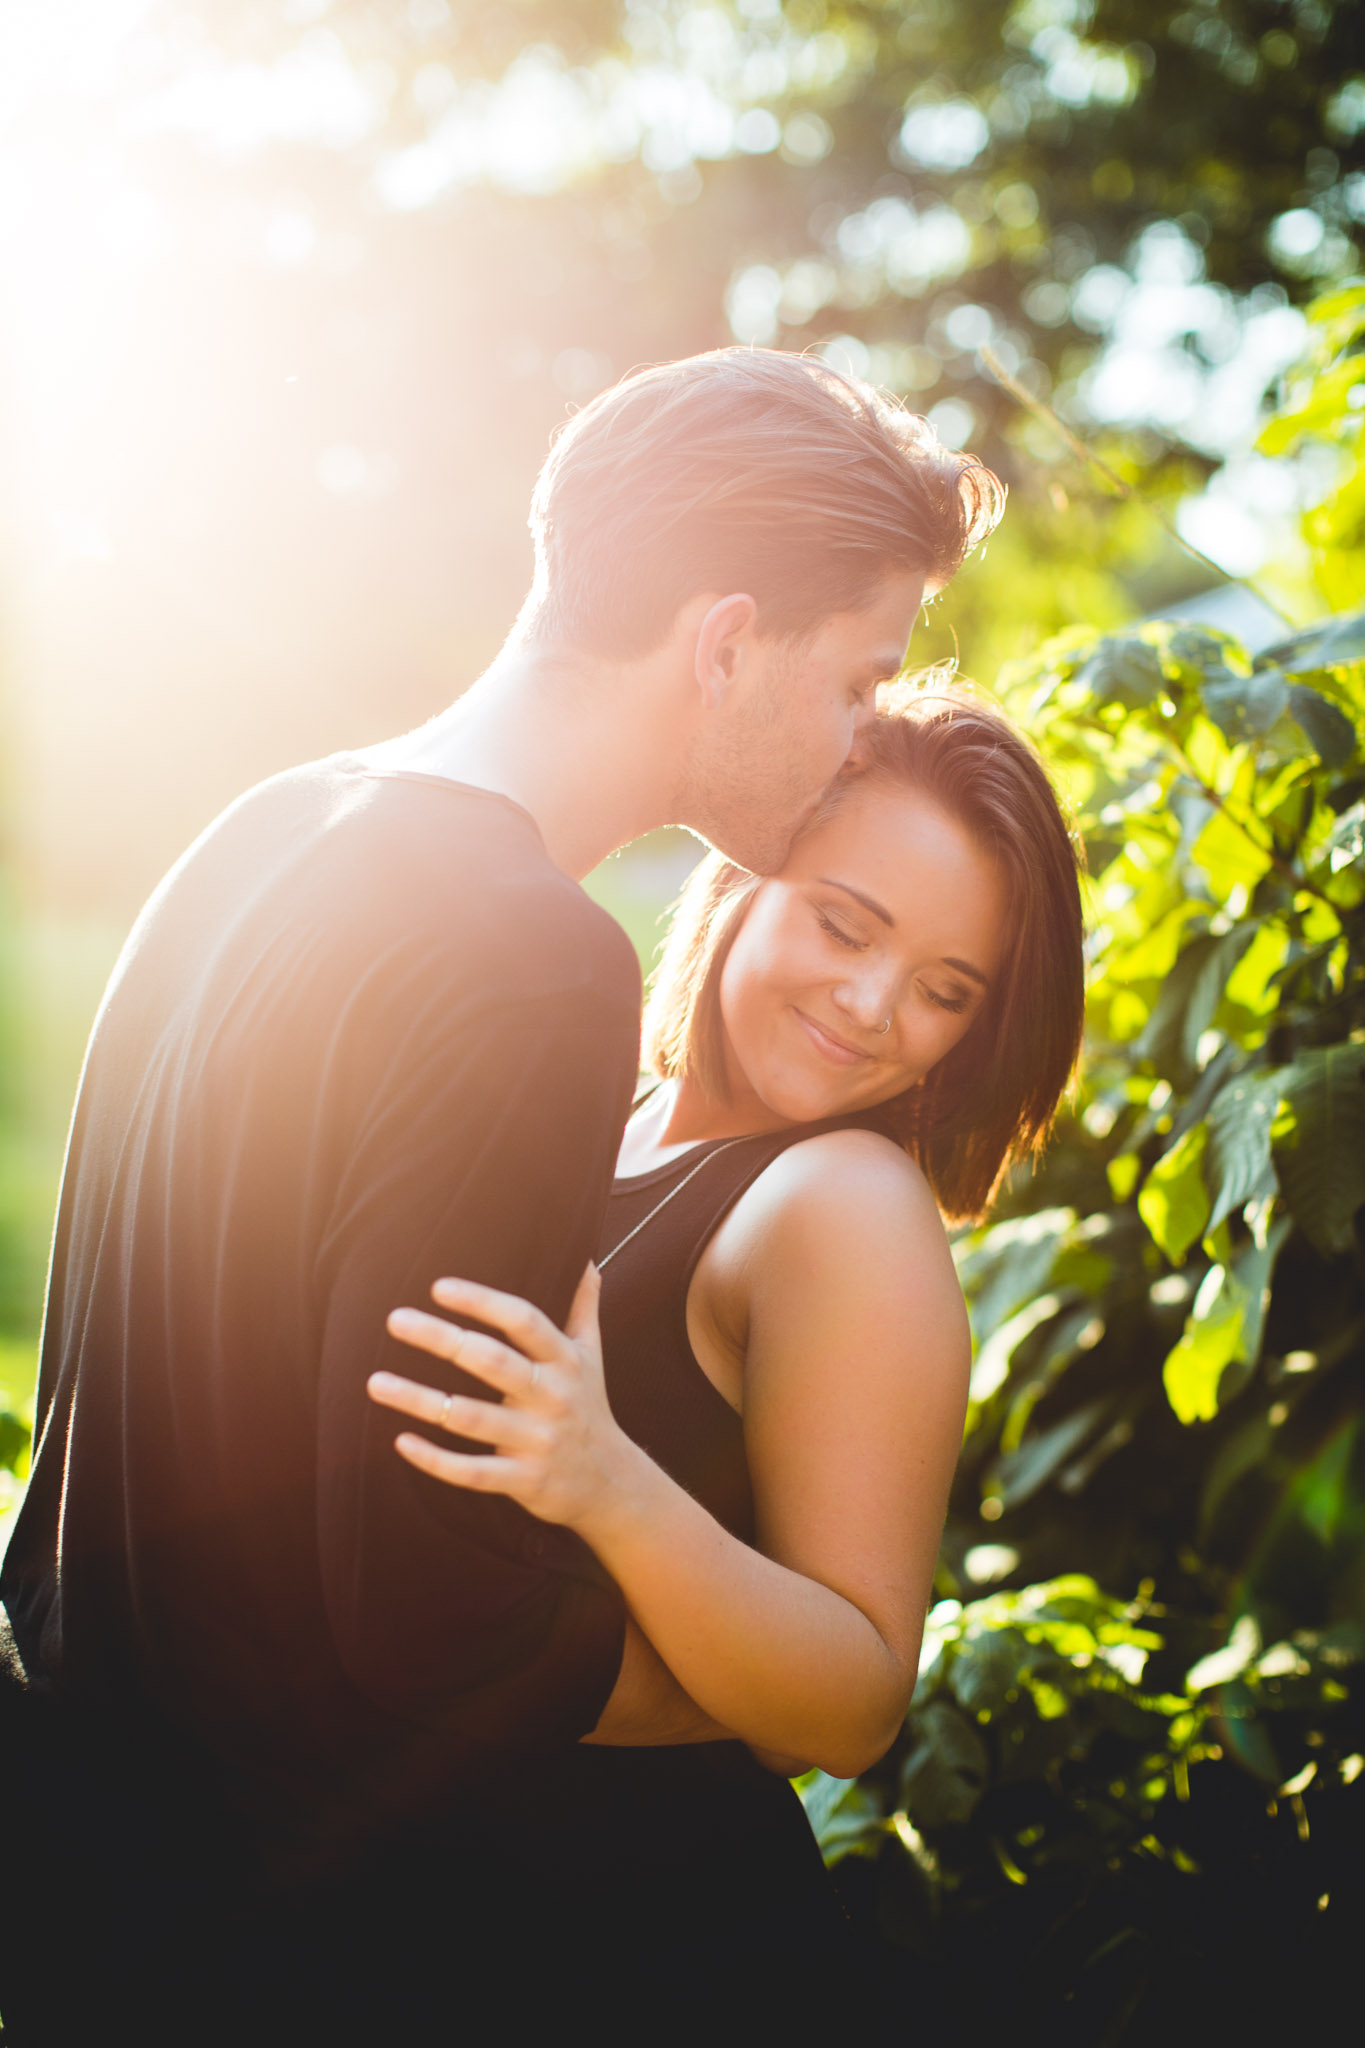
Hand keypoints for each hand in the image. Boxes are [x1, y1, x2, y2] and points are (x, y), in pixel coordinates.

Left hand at [369, 1265, 639, 1531]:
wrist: (612, 1484)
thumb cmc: (589, 1409)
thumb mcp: (592, 1357)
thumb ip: (583, 1308)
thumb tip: (587, 1261)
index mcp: (564, 1361)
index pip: (523, 1321)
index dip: (482, 1302)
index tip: (439, 1288)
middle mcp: (553, 1397)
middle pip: (492, 1361)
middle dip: (442, 1339)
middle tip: (395, 1319)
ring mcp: (538, 1441)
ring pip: (470, 1418)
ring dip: (420, 1400)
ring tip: (376, 1382)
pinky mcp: (524, 1480)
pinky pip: (473, 1471)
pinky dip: (435, 1460)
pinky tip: (401, 1441)